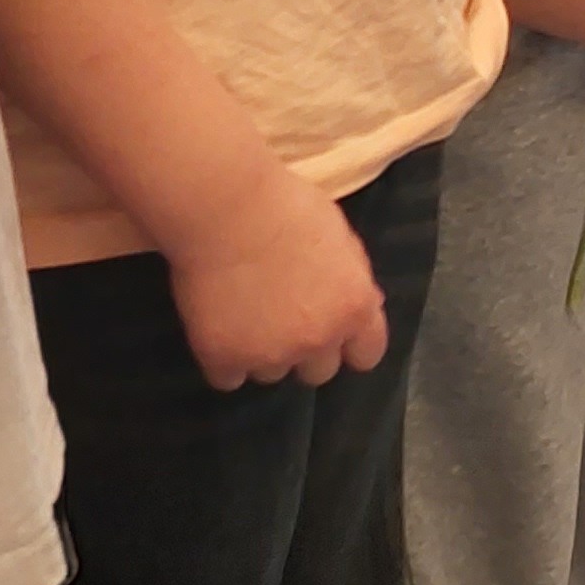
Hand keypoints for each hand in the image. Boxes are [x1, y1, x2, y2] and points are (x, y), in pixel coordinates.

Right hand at [166, 168, 386, 390]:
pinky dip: (223, 359)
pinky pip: (228, 378)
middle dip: (304, 348)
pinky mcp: (225, 359)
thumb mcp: (341, 239)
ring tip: (243, 314)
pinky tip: (217, 328)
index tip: (331, 331)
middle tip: (279, 316)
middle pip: (319, 371)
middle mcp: (319, 339)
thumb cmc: (286, 206)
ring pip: (272, 373)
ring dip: (262, 352)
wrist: (225, 208)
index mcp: (354, 308)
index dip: (349, 345)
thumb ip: (353, 280)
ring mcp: (271, 354)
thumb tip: (365, 307)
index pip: (367, 354)